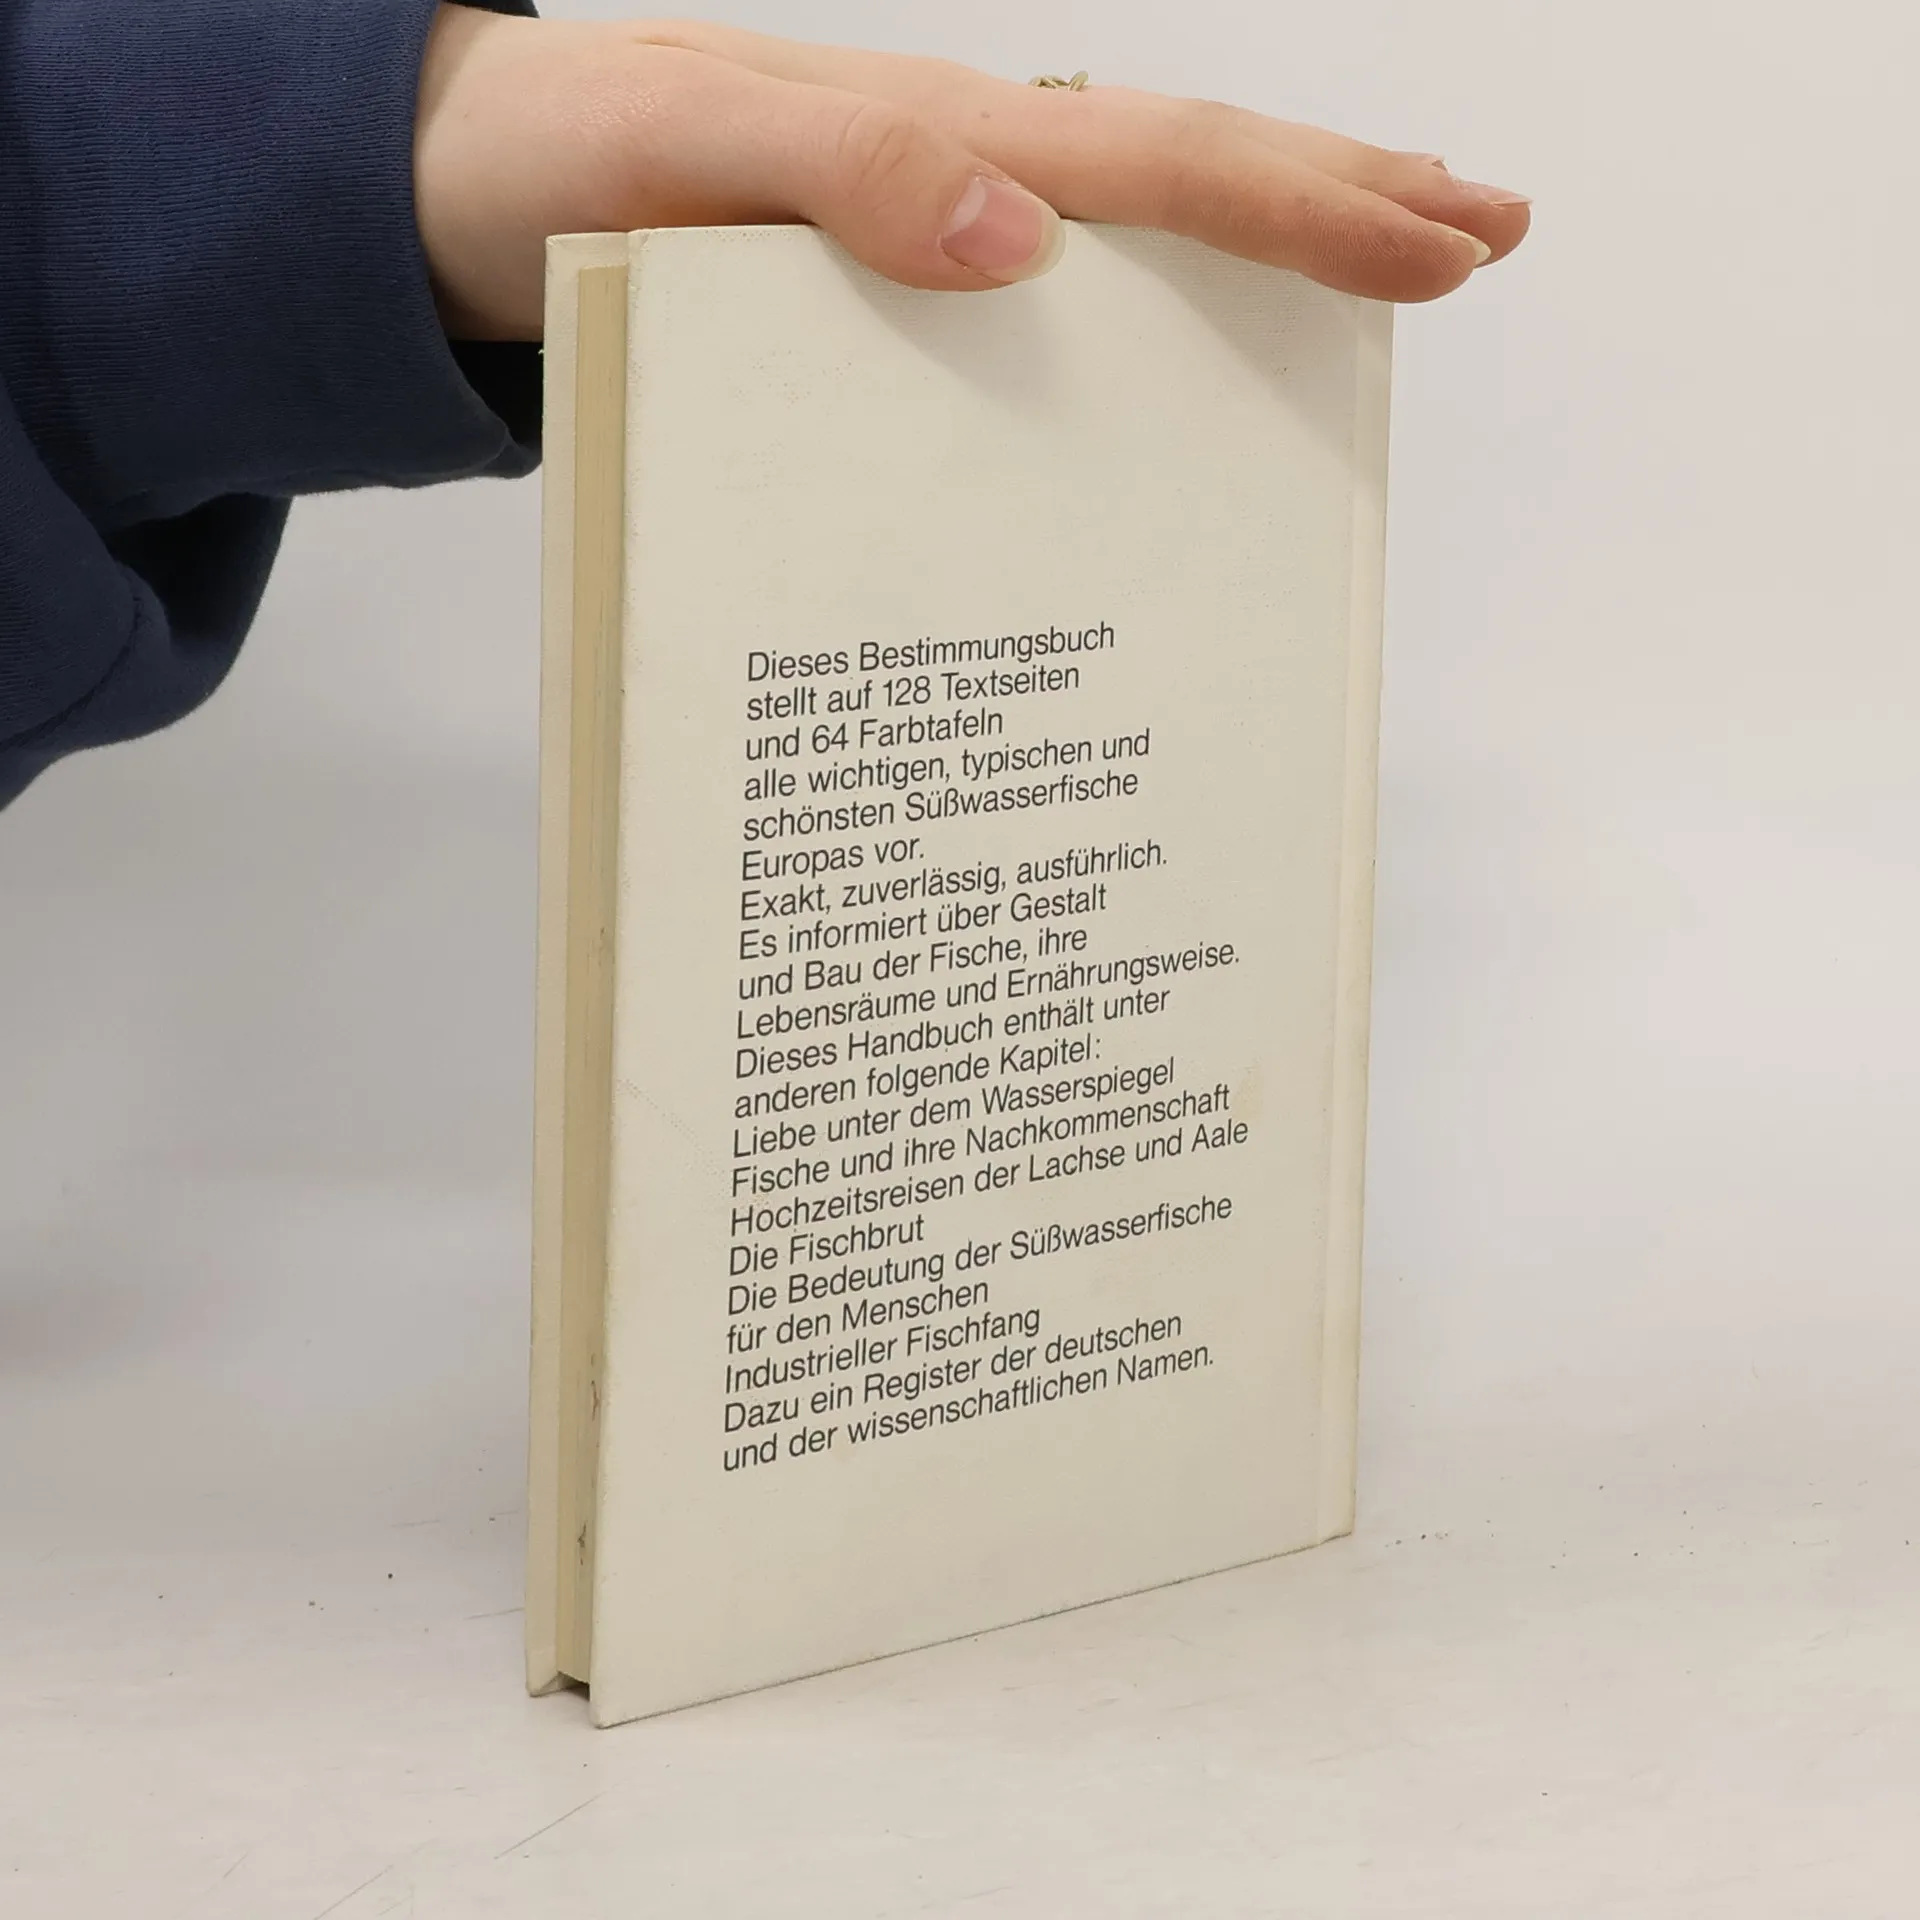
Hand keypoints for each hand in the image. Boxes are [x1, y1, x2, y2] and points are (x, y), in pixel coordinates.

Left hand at [415, 10, 1530, 339]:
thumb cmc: (554, 167)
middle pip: (1182, 173)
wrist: (466, 190)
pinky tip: (1197, 359)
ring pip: (1137, 228)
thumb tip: (1028, 235)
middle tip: (1489, 233)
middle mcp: (954, 174)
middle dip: (1342, 204)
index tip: (1442, 239)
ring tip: (1397, 270)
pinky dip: (1154, 314)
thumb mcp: (669, 156)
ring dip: (1273, 247)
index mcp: (928, 141)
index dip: (1304, 204)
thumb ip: (837, 178)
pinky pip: (1057, 298)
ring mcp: (934, 228)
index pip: (1155, 164)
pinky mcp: (899, 291)